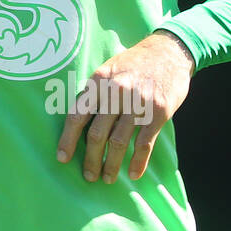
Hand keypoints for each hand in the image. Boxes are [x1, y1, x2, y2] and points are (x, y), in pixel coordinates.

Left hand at [56, 30, 193, 183]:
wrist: (168, 52)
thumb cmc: (132, 63)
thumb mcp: (107, 70)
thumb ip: (93, 93)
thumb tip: (76, 120)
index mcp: (99, 82)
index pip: (77, 116)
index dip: (68, 140)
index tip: (62, 158)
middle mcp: (116, 93)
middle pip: (97, 134)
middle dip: (90, 159)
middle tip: (88, 176)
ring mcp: (138, 104)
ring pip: (119, 142)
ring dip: (111, 165)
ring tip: (106, 179)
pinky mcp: (158, 113)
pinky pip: (144, 143)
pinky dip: (138, 162)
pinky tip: (132, 174)